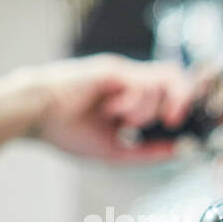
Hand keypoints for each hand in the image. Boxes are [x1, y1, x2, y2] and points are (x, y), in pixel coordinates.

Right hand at [17, 54, 202, 162]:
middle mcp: (131, 83)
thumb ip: (146, 152)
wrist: (38, 115)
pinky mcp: (115, 68)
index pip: (171, 93)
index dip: (184, 107)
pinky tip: (114, 111)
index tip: (182, 128)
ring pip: (163, 82)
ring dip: (148, 110)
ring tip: (124, 120)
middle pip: (177, 78)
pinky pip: (144, 83)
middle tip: (173, 121)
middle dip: (183, 102)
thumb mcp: (114, 151)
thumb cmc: (66, 131)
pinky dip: (136, 102)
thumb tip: (177, 152)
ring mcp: (124, 74)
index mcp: (131, 100)